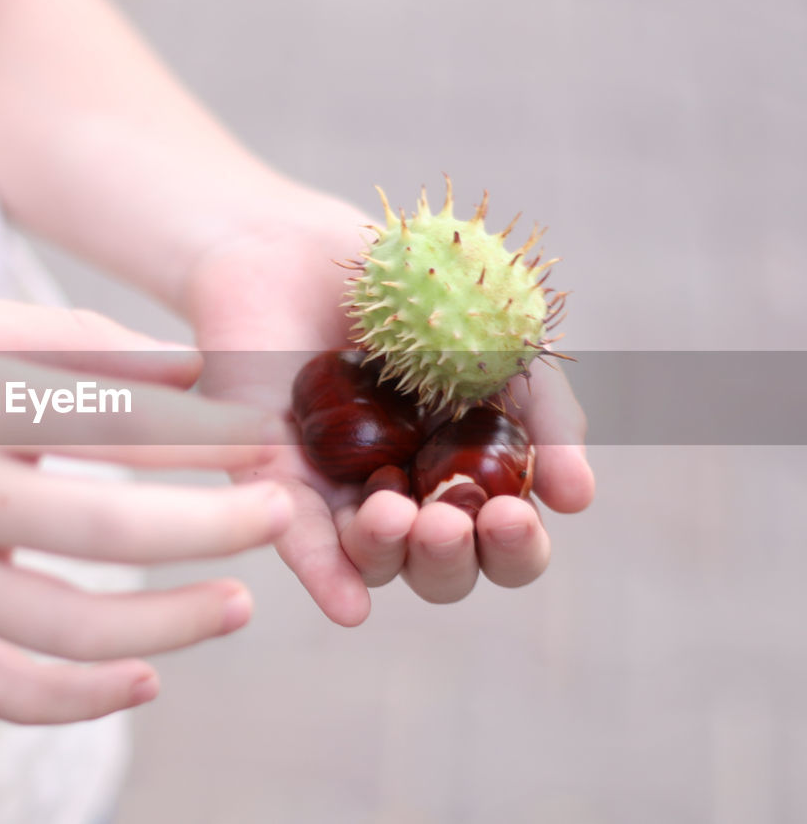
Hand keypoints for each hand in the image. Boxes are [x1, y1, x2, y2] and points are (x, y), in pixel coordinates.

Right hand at [0, 297, 290, 722]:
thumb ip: (60, 340)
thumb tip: (183, 373)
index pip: (110, 421)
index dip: (206, 434)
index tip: (268, 438)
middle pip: (108, 532)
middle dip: (217, 525)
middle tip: (281, 514)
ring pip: (65, 630)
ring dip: (171, 625)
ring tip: (239, 604)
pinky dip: (80, 699)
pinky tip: (142, 679)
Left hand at [184, 207, 595, 623]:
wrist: (306, 242)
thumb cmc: (412, 294)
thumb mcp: (498, 343)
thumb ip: (542, 413)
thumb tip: (577, 499)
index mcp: (465, 469)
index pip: (503, 542)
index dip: (515, 549)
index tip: (511, 516)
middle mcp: (405, 493)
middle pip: (440, 569)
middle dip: (451, 559)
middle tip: (445, 520)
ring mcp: (338, 490)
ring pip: (373, 560)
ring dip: (391, 553)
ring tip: (394, 514)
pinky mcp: (272, 474)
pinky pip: (296, 535)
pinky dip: (324, 572)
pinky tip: (350, 607)